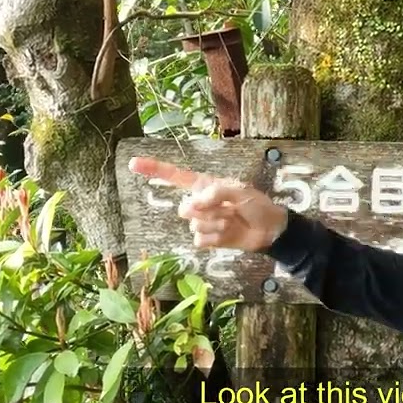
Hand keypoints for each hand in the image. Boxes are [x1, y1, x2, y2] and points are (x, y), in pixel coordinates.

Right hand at [127, 156, 288, 251]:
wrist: (269, 231)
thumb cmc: (257, 206)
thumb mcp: (241, 192)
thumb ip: (217, 192)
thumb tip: (195, 202)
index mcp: (204, 185)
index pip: (175, 176)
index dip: (154, 169)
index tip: (133, 163)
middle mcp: (200, 202)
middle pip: (185, 208)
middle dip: (206, 211)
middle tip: (228, 210)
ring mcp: (202, 220)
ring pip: (194, 225)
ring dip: (216, 225)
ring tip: (233, 221)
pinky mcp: (207, 238)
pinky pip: (200, 240)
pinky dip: (216, 238)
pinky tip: (229, 234)